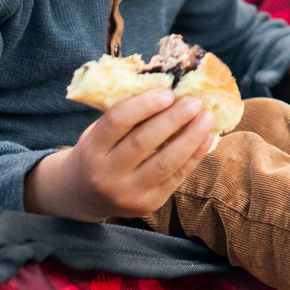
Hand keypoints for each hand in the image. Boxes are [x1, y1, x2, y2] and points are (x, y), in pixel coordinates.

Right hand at [24, 89, 214, 221]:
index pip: (116, 122)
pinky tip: (207, 137)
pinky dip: (195, 156)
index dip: (143, 105)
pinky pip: (176, 178)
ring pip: (164, 164)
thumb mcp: (98, 133)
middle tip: (194, 101)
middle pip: (142, 143)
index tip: (167, 91)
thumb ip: (125, 115)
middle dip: (172, 120)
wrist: (83, 195)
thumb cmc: (98, 152)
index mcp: (90, 150)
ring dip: (190, 138)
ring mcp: (127, 193)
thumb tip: (168, 85)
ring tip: (207, 117)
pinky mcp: (148, 204)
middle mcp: (106, 175)